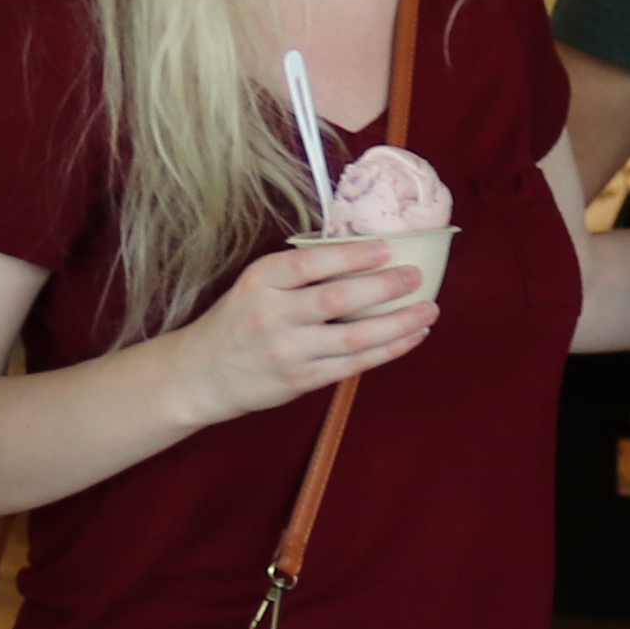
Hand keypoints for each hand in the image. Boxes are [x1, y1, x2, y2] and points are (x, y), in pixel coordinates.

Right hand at [178, 235, 433, 421]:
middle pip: (338, 299)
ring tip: (428, 310)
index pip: (311, 262)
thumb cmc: (237, 322)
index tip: (387, 248)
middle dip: (384, 286)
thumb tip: (360, 252)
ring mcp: (287, 351)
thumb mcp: (255, 286)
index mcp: (260, 281)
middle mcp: (272, 316)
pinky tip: (410, 337)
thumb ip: (297, 273)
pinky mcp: (300, 380)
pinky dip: (387, 351)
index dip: (352, 255)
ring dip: (397, 323)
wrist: (201, 375)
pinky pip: (353, 365)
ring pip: (354, 337)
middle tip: (416, 276)